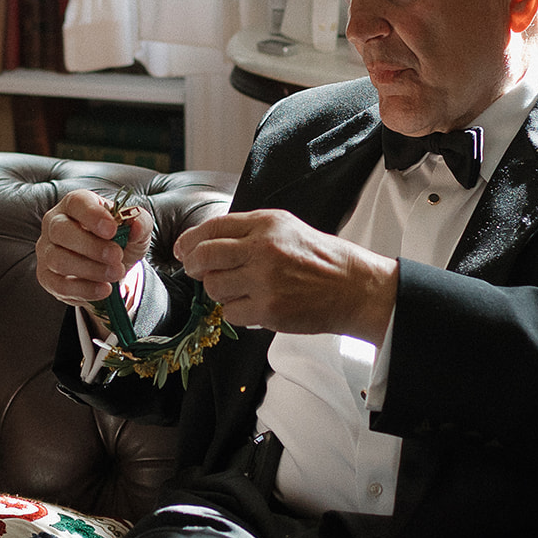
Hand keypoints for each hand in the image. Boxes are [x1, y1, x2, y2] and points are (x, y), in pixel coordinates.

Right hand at [35, 190, 152, 307]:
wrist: (111, 269)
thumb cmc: (118, 241)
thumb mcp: (135, 230)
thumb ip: (140, 222)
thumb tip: (136, 226)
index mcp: (75, 205)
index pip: (77, 203)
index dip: (93, 215)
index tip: (112, 230)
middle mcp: (54, 224)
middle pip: (61, 230)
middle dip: (91, 246)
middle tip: (117, 256)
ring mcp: (47, 251)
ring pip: (58, 259)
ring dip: (90, 269)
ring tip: (115, 274)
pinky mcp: (47, 276)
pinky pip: (59, 284)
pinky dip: (84, 289)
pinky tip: (104, 289)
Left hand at [174, 209, 397, 342]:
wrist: (354, 288)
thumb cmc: (319, 259)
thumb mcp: (285, 228)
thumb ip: (247, 231)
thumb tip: (204, 241)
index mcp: (266, 225)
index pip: (212, 228)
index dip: (190, 240)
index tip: (184, 250)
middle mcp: (263, 249)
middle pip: (204, 257)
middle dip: (193, 266)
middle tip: (197, 271)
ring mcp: (265, 281)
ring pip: (214, 288)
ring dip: (220, 291)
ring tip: (240, 289)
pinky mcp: (269, 309)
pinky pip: (231, 313)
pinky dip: (237, 312)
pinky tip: (255, 305)